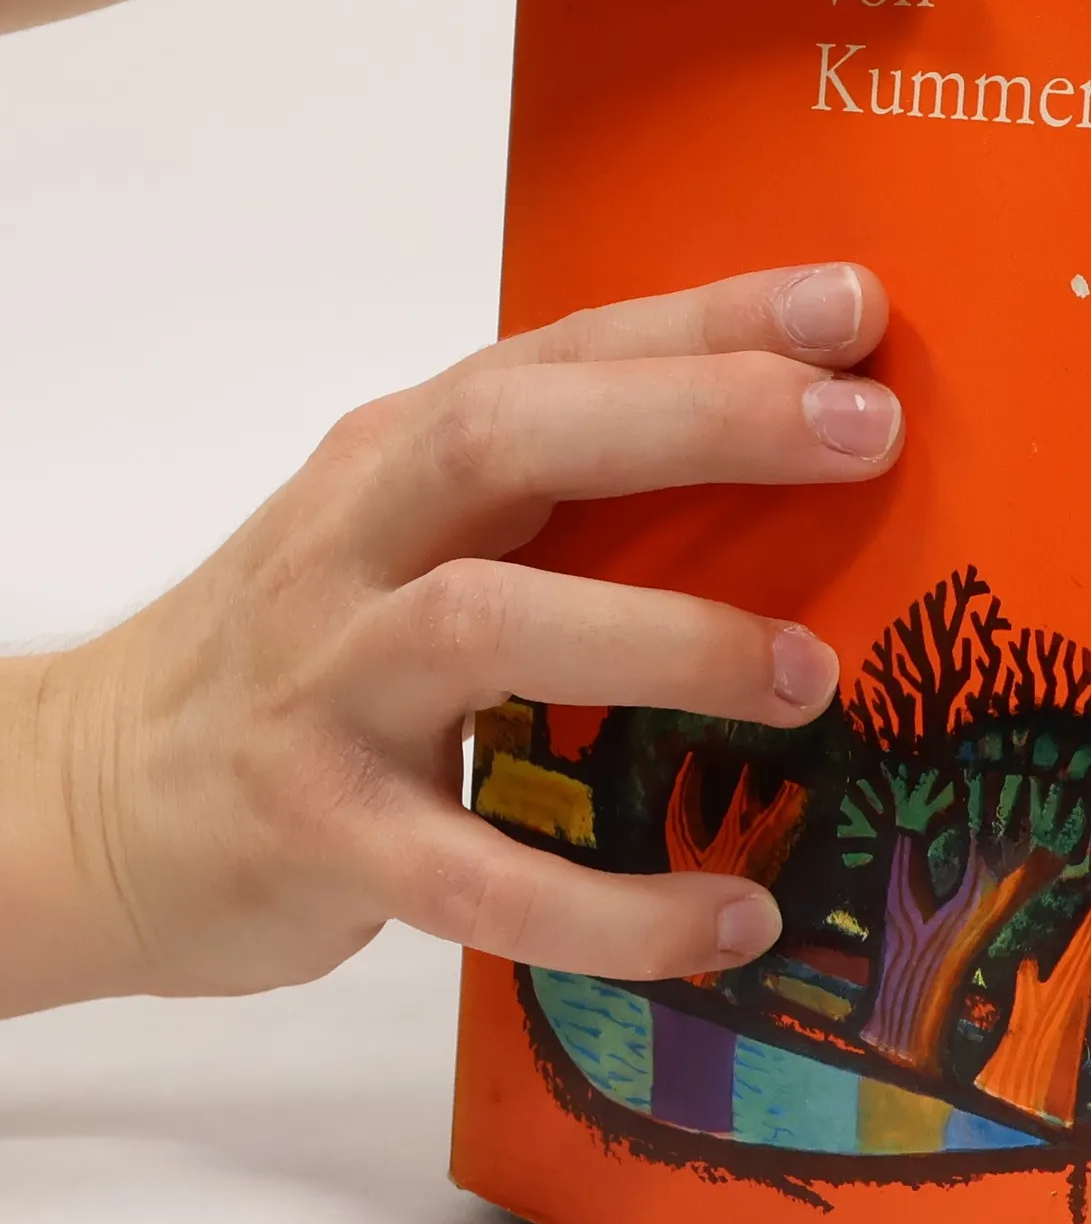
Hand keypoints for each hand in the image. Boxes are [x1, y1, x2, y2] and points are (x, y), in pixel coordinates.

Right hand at [0, 264, 901, 1016]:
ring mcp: (328, 686)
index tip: (853, 307)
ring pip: (492, 630)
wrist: (91, 796)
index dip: (709, 322)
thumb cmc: (303, 647)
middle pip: (514, 442)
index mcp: (398, 456)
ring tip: (810, 682)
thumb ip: (556, 497)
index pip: (562, 355)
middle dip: (700, 420)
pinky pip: (478, 876)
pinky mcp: (322, 835)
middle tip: (867, 432)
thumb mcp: (409, 535)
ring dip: (669, 643)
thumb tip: (786, 479)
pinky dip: (612, 905)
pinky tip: (730, 917)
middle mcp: (356, 544)